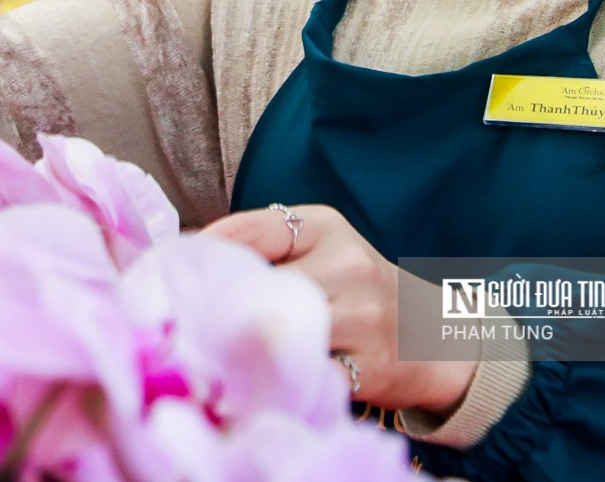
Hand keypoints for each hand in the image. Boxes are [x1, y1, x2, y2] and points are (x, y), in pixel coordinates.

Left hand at [204, 204, 477, 416]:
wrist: (434, 336)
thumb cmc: (356, 288)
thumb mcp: (321, 247)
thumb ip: (266, 246)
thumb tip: (185, 256)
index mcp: (325, 226)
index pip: (253, 229)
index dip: (205, 249)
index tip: (170, 270)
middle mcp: (346, 263)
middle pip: (262, 283)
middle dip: (218, 305)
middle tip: (180, 321)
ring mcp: (361, 316)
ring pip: (282, 329)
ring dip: (242, 345)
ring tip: (211, 353)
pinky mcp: (368, 365)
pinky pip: (307, 371)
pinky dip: (276, 377)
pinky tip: (253, 378)